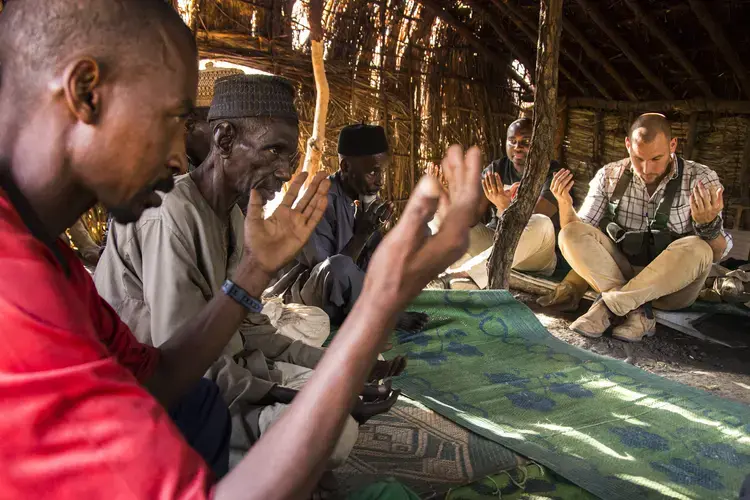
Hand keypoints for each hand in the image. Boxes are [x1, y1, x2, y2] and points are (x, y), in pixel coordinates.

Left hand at [244, 172, 329, 274]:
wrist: (261, 259)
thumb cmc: (255, 240)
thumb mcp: (252, 219)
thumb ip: (255, 204)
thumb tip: (254, 189)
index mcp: (281, 212)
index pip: (292, 194)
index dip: (298, 183)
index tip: (305, 172)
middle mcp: (293, 216)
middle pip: (306, 197)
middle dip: (314, 185)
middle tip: (323, 173)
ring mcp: (300, 224)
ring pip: (312, 206)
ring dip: (320, 194)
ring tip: (327, 183)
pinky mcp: (304, 233)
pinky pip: (314, 219)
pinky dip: (319, 210)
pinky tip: (324, 199)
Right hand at [355, 199, 393, 236]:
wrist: (360, 236)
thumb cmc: (358, 225)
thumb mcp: (357, 216)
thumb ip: (358, 208)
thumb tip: (356, 200)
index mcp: (365, 216)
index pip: (371, 209)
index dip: (375, 204)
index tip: (379, 200)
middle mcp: (371, 220)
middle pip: (379, 212)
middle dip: (384, 206)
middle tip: (389, 201)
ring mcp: (376, 224)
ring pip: (383, 216)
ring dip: (388, 210)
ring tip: (392, 204)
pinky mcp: (380, 226)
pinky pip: (385, 220)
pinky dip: (390, 215)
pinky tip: (393, 210)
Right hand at [359, 145, 480, 316]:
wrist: (385, 298)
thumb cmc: (392, 272)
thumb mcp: (403, 237)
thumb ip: (419, 209)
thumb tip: (432, 181)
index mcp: (452, 236)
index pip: (468, 197)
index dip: (470, 172)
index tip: (473, 150)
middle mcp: (455, 239)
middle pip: (465, 200)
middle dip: (461, 173)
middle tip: (457, 150)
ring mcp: (448, 244)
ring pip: (456, 206)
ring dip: (452, 184)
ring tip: (446, 163)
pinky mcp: (438, 246)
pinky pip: (446, 216)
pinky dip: (444, 199)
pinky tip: (437, 192)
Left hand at [482, 172, 511, 212]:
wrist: (502, 207)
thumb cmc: (507, 199)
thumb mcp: (510, 193)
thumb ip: (514, 187)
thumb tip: (519, 183)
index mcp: (501, 193)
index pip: (499, 184)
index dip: (497, 178)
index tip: (496, 173)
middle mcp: (495, 194)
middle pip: (492, 185)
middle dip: (491, 178)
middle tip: (489, 172)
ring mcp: (491, 195)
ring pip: (488, 186)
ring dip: (487, 180)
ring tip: (486, 174)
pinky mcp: (488, 196)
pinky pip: (485, 190)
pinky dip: (484, 185)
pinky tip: (483, 180)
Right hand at [550, 169, 574, 206]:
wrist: (565, 204)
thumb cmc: (562, 194)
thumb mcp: (558, 187)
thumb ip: (556, 180)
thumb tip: (554, 172)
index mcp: (552, 187)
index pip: (555, 178)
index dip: (559, 173)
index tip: (564, 169)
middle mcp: (554, 190)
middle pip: (558, 180)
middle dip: (563, 175)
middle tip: (568, 171)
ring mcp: (558, 193)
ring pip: (562, 184)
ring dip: (567, 178)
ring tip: (571, 175)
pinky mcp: (563, 195)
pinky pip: (566, 188)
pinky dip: (569, 184)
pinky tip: (572, 181)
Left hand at [690, 181, 723, 224]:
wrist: (706, 223)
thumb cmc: (712, 212)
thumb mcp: (719, 206)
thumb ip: (720, 197)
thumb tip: (720, 188)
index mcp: (715, 207)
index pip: (713, 196)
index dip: (711, 189)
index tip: (709, 184)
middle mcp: (709, 209)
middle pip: (705, 196)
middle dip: (702, 188)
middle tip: (699, 183)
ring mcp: (701, 211)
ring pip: (698, 200)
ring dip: (696, 192)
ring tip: (695, 188)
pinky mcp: (695, 213)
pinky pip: (692, 204)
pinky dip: (691, 199)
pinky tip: (691, 195)